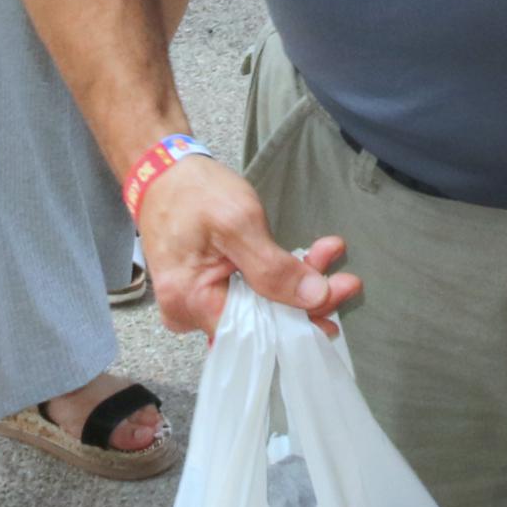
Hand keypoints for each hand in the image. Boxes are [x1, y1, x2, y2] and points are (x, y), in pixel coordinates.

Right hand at [137, 150, 360, 338]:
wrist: (162, 172)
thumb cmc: (193, 191)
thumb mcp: (237, 221)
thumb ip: (273, 266)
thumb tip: (315, 298)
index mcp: (191, 302)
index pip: (257, 334)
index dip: (303, 318)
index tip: (340, 294)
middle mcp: (188, 315)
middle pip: (260, 325)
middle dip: (305, 297)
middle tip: (344, 275)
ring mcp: (195, 305)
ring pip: (257, 309)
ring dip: (294, 283)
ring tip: (326, 253)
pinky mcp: (204, 293)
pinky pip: (247, 297)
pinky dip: (276, 279)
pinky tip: (304, 258)